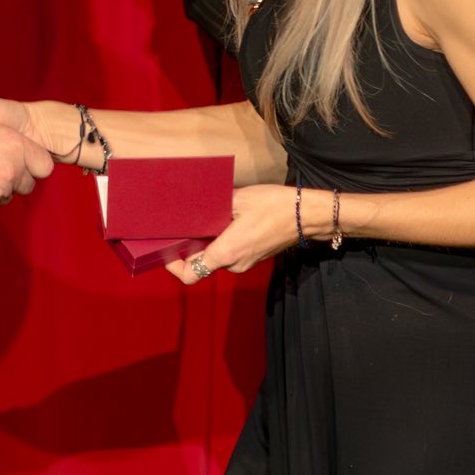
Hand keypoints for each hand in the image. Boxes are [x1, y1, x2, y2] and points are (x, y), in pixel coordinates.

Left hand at [167, 183, 299, 283]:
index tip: (166, 249)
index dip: (173, 266)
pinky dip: (220, 240)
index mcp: (227, 253)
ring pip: (215, 255)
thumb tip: (191, 207)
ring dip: (206, 241)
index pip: (190, 274)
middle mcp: (235, 263)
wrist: (308, 214)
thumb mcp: (237, 200)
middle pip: (200, 262)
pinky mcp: (254, 256)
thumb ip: (211, 208)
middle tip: (180, 224)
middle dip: (188, 246)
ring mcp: (246, 262)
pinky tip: (221, 219)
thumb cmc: (274, 206)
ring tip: (202, 217)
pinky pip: (229, 252)